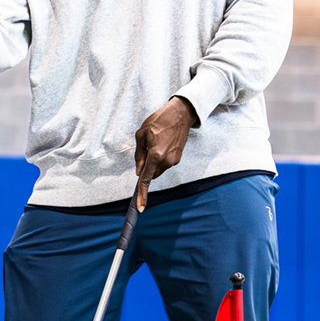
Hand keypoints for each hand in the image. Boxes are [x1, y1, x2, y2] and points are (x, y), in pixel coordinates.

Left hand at [134, 96, 196, 211]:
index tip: (141, 207)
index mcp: (156, 155)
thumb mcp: (141, 134)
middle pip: (152, 174)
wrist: (180, 114)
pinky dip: (160, 158)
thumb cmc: (159, 121)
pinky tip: (161, 143)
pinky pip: (165, 164)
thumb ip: (139, 155)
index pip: (146, 179)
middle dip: (146, 167)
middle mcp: (166, 161)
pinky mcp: (178, 158)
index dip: (142, 193)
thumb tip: (139, 171)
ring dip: (153, 162)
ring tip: (156, 142)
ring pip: (158, 169)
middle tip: (146, 149)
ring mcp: (174, 160)